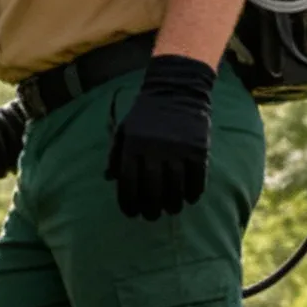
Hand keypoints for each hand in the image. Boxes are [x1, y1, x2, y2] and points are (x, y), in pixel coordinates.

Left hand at [106, 55, 217, 219]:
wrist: (176, 89)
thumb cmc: (146, 114)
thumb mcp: (124, 129)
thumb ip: (115, 154)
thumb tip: (108, 180)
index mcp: (133, 145)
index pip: (128, 182)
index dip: (128, 202)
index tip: (131, 214)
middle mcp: (154, 149)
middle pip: (152, 189)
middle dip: (150, 208)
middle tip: (151, 216)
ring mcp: (178, 149)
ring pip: (175, 187)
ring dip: (172, 204)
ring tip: (170, 210)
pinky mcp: (198, 148)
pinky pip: (197, 177)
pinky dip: (193, 192)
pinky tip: (190, 199)